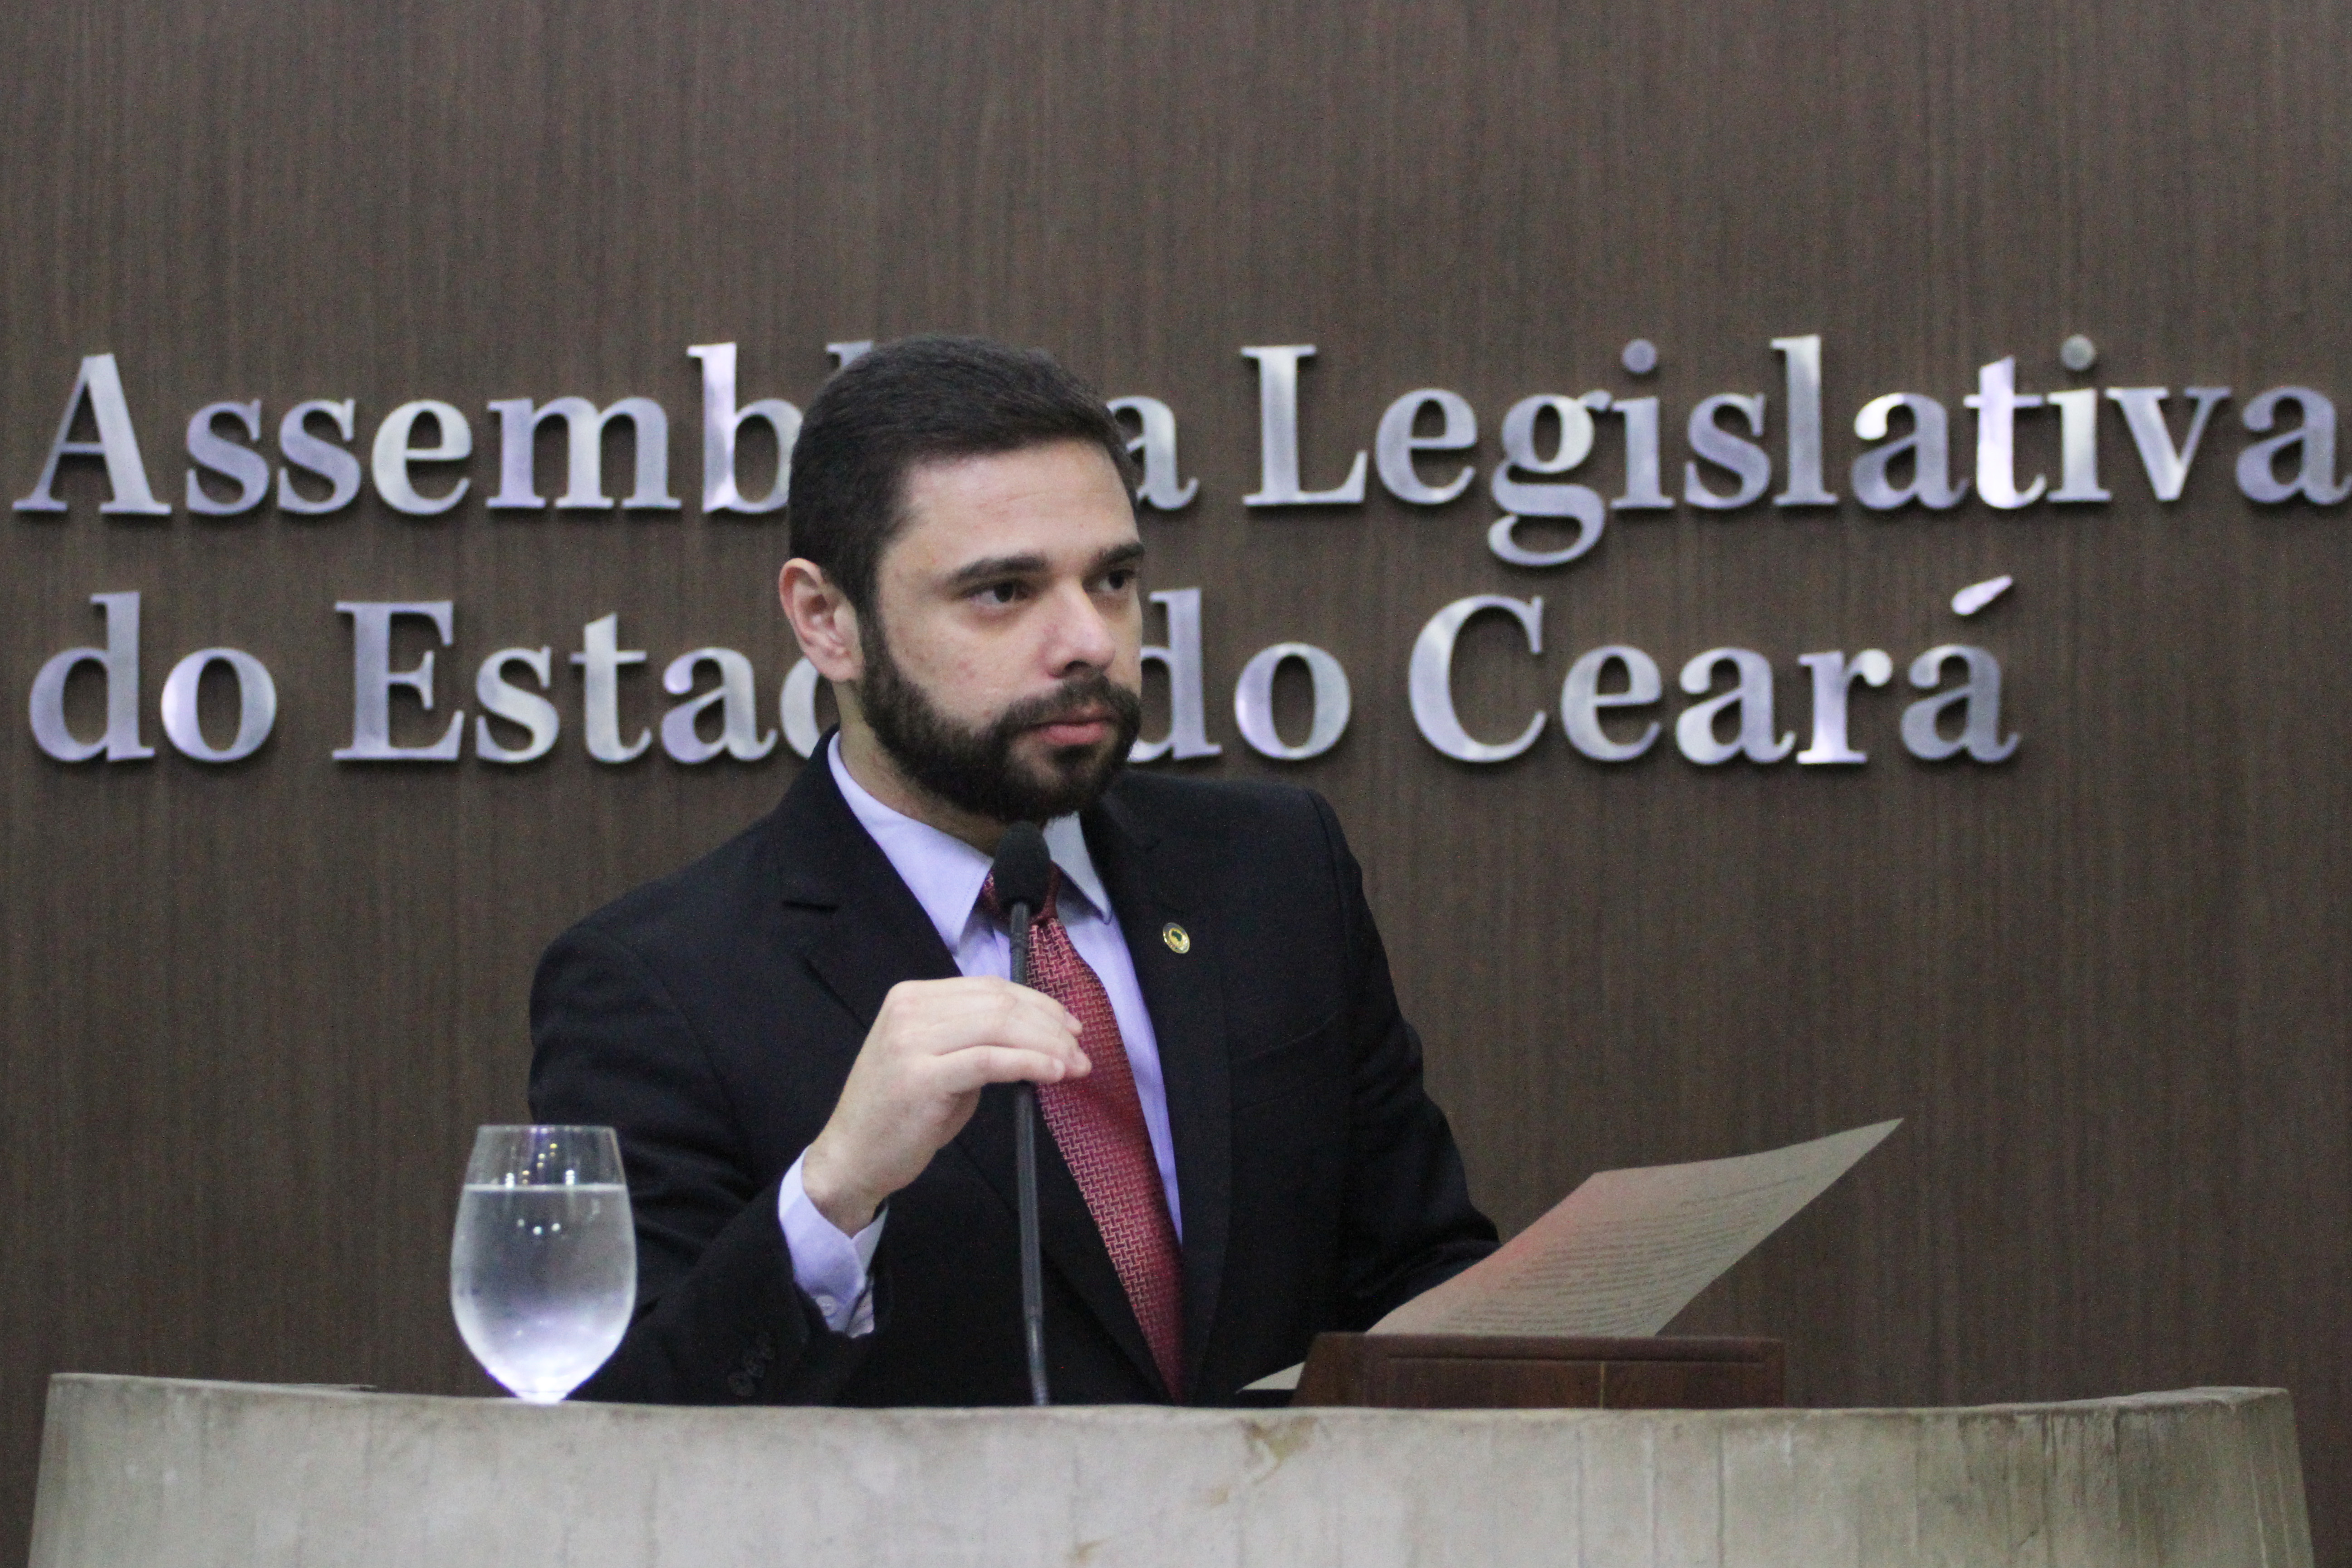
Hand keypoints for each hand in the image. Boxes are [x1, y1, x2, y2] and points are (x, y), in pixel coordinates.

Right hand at [801, 977, 1088, 1232]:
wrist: (851, 1157)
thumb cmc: (899, 1114)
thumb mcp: (937, 1062)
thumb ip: (975, 1041)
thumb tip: (1039, 1038)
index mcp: (911, 997)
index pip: (990, 987)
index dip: (1037, 1003)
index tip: (1069, 1025)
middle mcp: (909, 1009)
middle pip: (999, 1003)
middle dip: (1050, 1025)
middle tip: (1079, 1050)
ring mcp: (912, 1041)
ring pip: (999, 1026)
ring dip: (1047, 1045)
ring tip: (1075, 1065)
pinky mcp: (923, 1076)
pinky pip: (990, 1060)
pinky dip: (1029, 1063)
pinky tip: (1053, 1073)